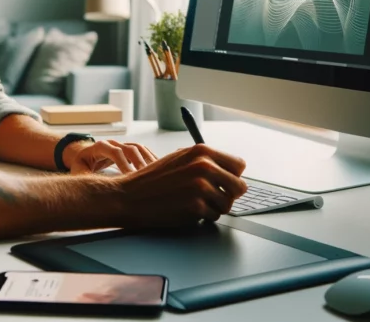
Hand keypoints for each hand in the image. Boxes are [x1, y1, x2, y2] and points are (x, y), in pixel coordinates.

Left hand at [64, 139, 158, 174]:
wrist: (84, 157)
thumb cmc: (81, 167)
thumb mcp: (78, 173)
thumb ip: (85, 179)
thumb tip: (94, 190)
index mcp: (99, 147)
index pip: (115, 152)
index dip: (124, 165)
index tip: (130, 179)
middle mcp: (113, 143)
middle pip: (130, 148)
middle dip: (139, 164)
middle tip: (146, 180)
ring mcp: (122, 144)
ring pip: (139, 148)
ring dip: (148, 160)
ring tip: (155, 176)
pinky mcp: (129, 150)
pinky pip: (143, 152)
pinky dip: (150, 160)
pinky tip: (157, 171)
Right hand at [113, 144, 246, 226]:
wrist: (130, 196)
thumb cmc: (154, 179)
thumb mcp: (180, 158)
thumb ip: (205, 161)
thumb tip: (230, 171)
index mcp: (202, 151)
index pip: (239, 165)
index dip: (232, 176)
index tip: (224, 182)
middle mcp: (204, 166)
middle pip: (239, 186)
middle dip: (229, 194)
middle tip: (213, 197)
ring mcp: (201, 187)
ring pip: (227, 204)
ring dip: (214, 207)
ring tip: (195, 202)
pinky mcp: (196, 207)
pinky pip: (213, 216)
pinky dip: (203, 217)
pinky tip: (186, 210)